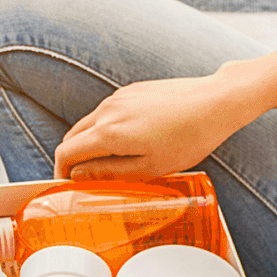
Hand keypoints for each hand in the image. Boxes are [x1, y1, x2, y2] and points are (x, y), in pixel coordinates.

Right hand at [52, 72, 258, 181]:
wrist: (216, 102)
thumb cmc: (190, 137)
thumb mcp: (150, 167)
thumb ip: (110, 173)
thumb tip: (81, 176)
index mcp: (108, 132)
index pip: (65, 152)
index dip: (60, 172)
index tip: (66, 186)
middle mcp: (108, 110)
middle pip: (72, 136)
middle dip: (72, 159)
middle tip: (83, 179)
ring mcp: (119, 97)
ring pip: (90, 123)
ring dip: (89, 143)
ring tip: (107, 164)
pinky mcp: (132, 91)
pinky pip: (107, 112)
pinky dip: (106, 129)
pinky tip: (128, 142)